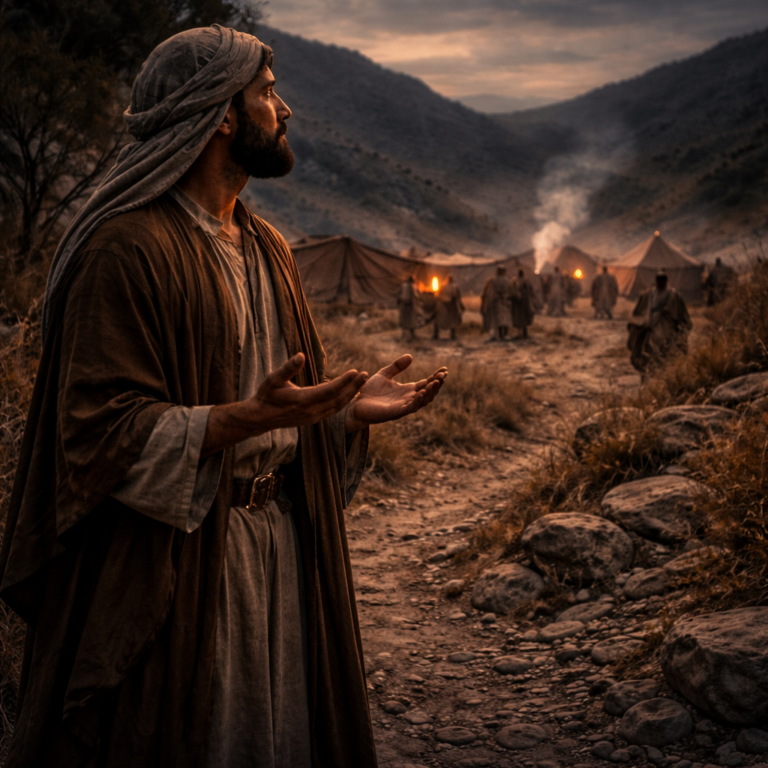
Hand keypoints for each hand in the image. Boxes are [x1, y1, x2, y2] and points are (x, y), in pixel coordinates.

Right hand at [202, 353, 367, 455]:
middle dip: (354, 387)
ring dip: (351, 394)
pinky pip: (333, 411)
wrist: (261, 418)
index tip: (355, 371)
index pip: (329, 390)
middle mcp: (311, 412)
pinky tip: (351, 394)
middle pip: (338, 400)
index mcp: (302, 401)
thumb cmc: (266, 395)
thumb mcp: (273, 379)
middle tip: (365, 374)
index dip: (343, 381)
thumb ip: (288, 368)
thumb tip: (300, 355)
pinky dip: (344, 402)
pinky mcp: (313, 420)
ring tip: (362, 382)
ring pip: (338, 407)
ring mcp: (313, 418)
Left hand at [345, 354, 446, 432]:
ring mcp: (403, 407)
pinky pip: (410, 408)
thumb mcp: (384, 374)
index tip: (444, 369)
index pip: (426, 383)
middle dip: (437, 384)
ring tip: (437, 382)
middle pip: (428, 392)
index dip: (436, 377)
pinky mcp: (396, 413)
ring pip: (422, 401)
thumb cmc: (370, 391)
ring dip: (431, 392)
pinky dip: (418, 401)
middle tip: (444, 375)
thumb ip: (397, 366)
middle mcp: (408, 399)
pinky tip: (422, 392)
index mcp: (407, 390)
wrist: (356, 404)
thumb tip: (410, 356)